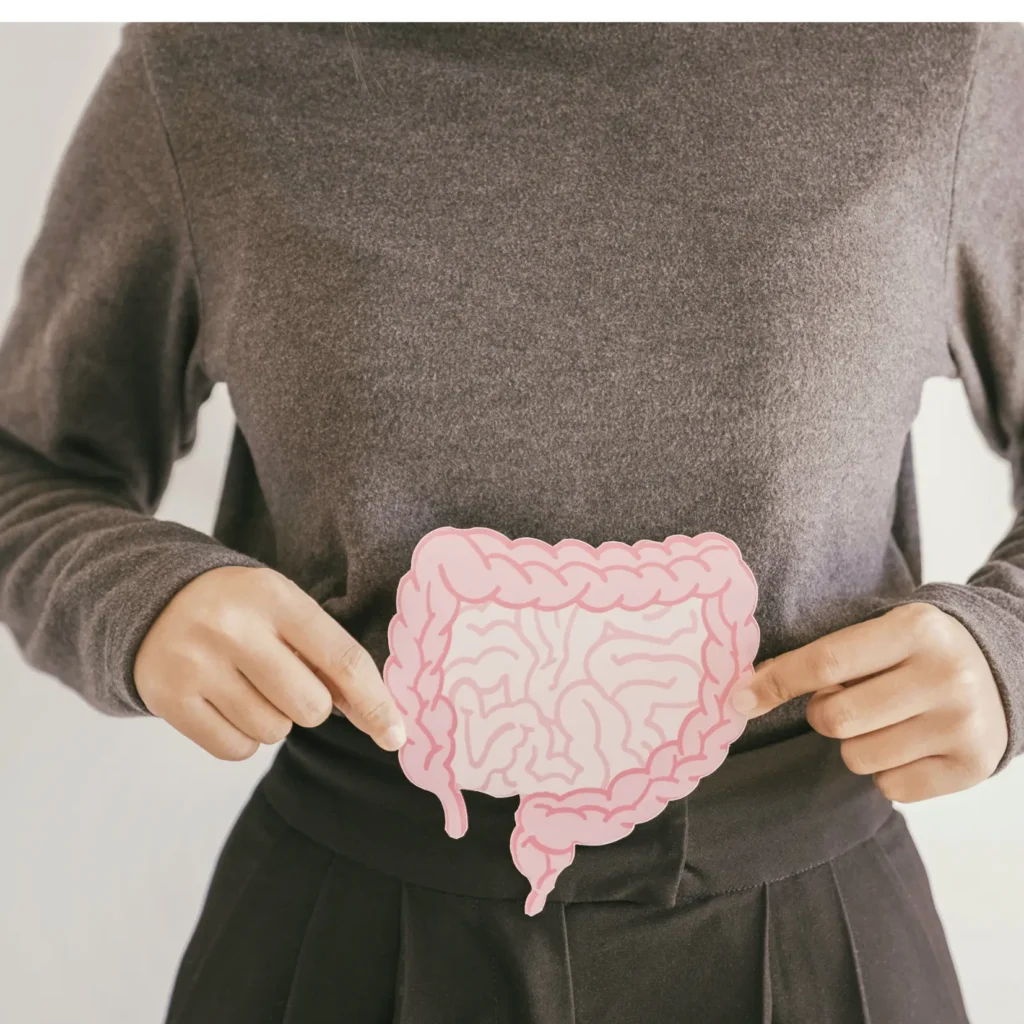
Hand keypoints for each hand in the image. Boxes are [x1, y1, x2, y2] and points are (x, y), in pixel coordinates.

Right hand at [134, 565, 406, 760]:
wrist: (153, 600)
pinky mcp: (169, 699)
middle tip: (286, 680)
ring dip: (274, 720)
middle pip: (310, 707)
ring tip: (249, 685)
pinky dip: (243, 737)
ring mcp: (197, 665)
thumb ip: (329, 656)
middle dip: (311, 705)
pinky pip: (236, 749)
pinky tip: (227, 703)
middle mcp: (233, 628)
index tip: (396, 735)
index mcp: (274, 597)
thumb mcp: (284, 609)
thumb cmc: (240, 610)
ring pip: (273, 731)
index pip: (341, 659)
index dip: (375, 703)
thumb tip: (381, 718)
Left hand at [731, 603, 1007, 801]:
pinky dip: (886, 772)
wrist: (1001, 668)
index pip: (825, 661)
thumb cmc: (916, 651)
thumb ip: (826, 656)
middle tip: (843, 701)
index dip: (776, 682)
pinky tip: (910, 744)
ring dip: (855, 744)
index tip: (739, 698)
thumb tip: (748, 690)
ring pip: (857, 758)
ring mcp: (962, 724)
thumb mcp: (882, 632)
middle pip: (835, 718)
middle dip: (822, 715)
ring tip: (885, 721)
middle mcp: (945, 675)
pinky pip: (890, 789)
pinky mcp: (972, 766)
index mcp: (914, 629)